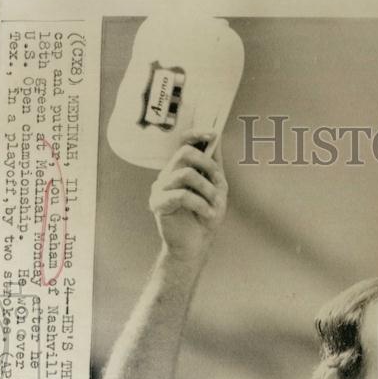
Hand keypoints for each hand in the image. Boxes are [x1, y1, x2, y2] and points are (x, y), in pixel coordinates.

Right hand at [149, 129, 228, 263]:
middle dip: (208, 165)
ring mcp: (160, 188)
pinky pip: (181, 195)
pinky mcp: (158, 203)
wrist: (196, 244)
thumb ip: (215, 166)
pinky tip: (208, 214)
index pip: (182, 143)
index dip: (196, 135)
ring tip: (215, 205)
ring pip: (185, 173)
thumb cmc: (205, 216)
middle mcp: (168, 175)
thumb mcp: (217, 189)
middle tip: (219, 184)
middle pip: (184, 153)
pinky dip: (200, 204)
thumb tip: (217, 138)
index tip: (213, 134)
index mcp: (180, 169)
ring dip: (208, 189)